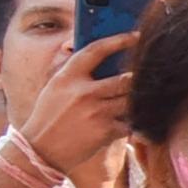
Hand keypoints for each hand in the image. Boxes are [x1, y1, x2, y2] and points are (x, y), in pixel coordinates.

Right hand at [17, 35, 134, 175]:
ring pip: (131, 100)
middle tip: (146, 78)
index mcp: (67, 77)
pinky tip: (130, 122)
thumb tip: (92, 49)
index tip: (136, 36)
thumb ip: (73, 69)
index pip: (97, 50)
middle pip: (124, 79)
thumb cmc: (49, 116)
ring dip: (137, 101)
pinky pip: (130, 122)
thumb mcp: (54, 87)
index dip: (119, 40)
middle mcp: (83, 92)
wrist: (40, 151)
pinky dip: (133, 122)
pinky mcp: (105, 131)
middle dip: (137, 80)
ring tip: (140, 100)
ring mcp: (96, 112)